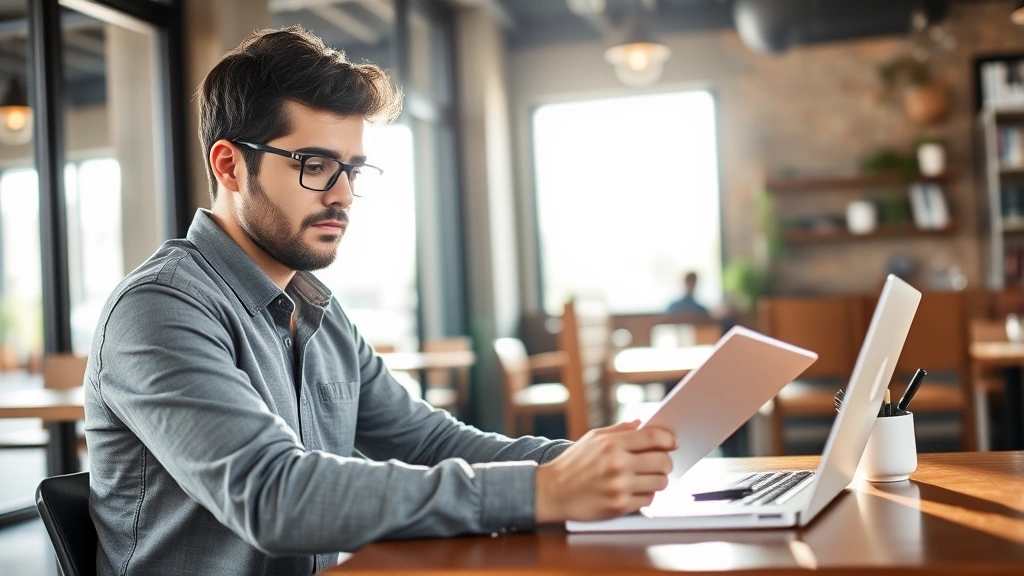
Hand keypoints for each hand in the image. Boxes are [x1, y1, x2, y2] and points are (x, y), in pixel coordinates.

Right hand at [535, 420, 675, 522]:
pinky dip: (646, 495)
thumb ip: (619, 430)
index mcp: (611, 444)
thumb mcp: (592, 438)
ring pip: (660, 482)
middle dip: (666, 462)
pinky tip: (636, 489)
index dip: (668, 439)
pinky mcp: (619, 506)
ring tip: (649, 477)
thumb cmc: (573, 463)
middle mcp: (617, 464)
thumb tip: (642, 423)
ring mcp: (619, 486)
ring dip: (658, 479)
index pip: (653, 437)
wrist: (552, 490)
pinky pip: (648, 500)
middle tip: (662, 463)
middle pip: (662, 461)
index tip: (672, 442)